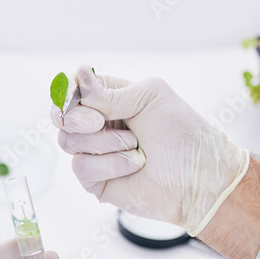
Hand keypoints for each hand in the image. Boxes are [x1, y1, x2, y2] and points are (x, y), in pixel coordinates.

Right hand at [53, 66, 250, 235]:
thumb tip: (77, 78)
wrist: (197, 175)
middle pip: (62, 116)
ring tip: (135, 147)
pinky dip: (110, 164)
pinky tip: (134, 165)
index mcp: (110, 99)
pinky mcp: (96, 180)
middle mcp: (99, 125)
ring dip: (105, 142)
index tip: (83, 96)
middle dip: (77, 118)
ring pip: (69, 141)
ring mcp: (96, 153)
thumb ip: (110, 91)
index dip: (70, 93)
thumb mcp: (149, 95)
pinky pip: (81, 167)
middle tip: (99, 121)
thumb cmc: (182, 132)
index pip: (73, 90)